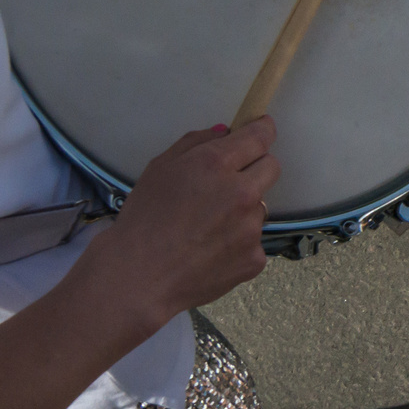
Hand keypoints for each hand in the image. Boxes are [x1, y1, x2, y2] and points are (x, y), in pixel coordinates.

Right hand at [88, 120, 277, 319]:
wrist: (137, 278)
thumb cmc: (142, 220)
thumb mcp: (159, 168)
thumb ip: (196, 142)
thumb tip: (226, 132)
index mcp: (217, 164)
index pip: (260, 136)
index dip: (261, 130)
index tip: (260, 130)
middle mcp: (241, 193)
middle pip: (271, 167)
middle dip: (255, 168)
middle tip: (229, 183)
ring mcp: (251, 228)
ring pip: (260, 208)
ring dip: (243, 210)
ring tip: (207, 228)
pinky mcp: (254, 259)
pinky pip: (254, 242)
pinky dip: (238, 245)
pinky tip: (210, 253)